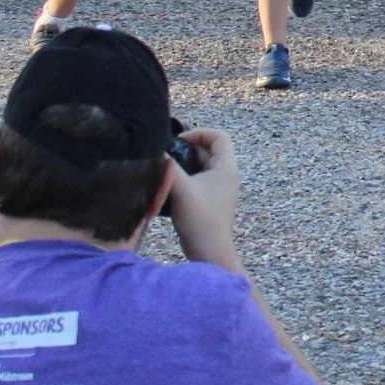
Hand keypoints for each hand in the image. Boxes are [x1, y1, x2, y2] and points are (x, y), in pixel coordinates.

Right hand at [167, 127, 240, 268]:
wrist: (209, 252)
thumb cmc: (200, 220)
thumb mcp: (182, 190)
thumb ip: (170, 169)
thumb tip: (158, 154)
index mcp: (226, 168)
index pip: (219, 137)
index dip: (200, 133)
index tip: (180, 140)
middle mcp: (226, 175)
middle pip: (210, 150)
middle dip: (189, 149)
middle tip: (169, 153)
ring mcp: (219, 189)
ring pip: (202, 166)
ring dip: (186, 164)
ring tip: (167, 168)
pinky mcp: (211, 200)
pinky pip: (199, 180)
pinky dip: (186, 178)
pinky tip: (169, 186)